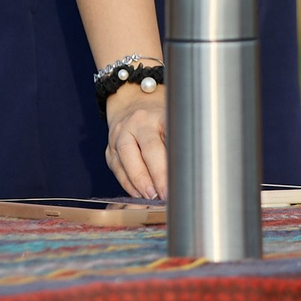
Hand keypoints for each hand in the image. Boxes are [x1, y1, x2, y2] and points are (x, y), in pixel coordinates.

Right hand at [105, 84, 169, 200]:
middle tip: (164, 195)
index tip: (177, 182)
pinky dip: (128, 184)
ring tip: (150, 198)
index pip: (164, 141)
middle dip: (154, 176)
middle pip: (144, 151)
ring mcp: (119, 136)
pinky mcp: (109, 149)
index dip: (168, 165)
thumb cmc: (160, 118)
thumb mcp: (174, 123)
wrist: (134, 103)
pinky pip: (117, 169)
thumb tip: (191, 172)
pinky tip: (139, 195)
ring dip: (138, 183)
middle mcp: (136, 124)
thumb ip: (180, 143)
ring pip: (125, 161)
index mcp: (157, 116)